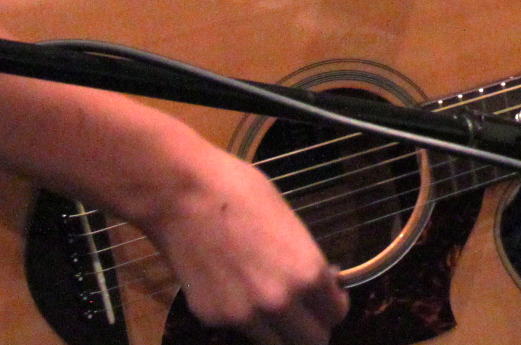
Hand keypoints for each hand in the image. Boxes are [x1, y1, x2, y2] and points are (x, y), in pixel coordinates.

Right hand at [136, 144, 348, 343]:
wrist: (184, 194)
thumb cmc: (241, 190)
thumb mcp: (288, 220)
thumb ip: (305, 259)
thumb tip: (318, 280)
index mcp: (306, 272)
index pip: (337, 313)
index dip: (334, 304)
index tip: (326, 295)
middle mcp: (280, 303)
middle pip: (313, 342)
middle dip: (313, 326)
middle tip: (304, 309)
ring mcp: (244, 317)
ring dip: (281, 333)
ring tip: (272, 307)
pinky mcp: (212, 319)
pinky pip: (241, 332)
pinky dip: (246, 322)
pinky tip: (238, 293)